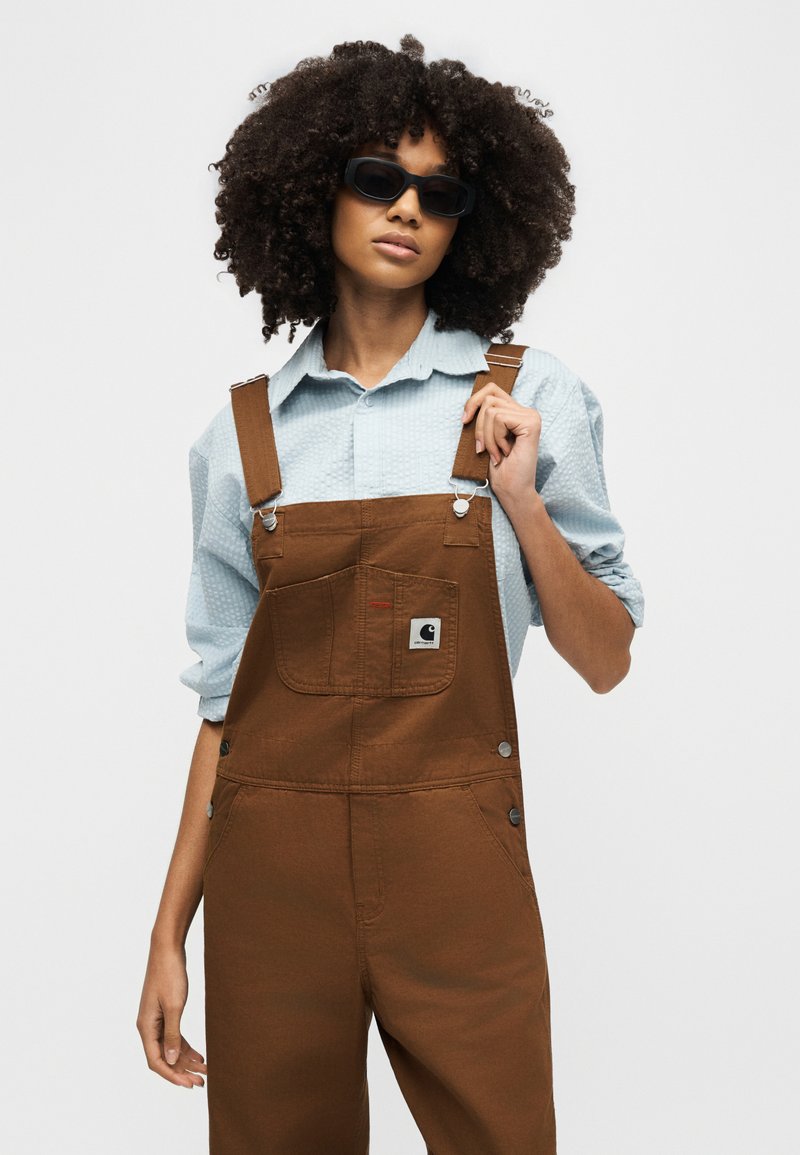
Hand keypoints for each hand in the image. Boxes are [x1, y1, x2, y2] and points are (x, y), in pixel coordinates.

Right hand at [137, 940, 206, 1087]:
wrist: (167, 949)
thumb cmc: (169, 974)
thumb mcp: (174, 1006)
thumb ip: (172, 1034)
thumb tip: (169, 1060)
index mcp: (146, 1027)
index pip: (156, 1061)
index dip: (171, 1075)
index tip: (188, 1085)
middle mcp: (148, 1026)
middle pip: (163, 1058)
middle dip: (181, 1071)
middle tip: (201, 1082)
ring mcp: (156, 1020)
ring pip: (170, 1048)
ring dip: (185, 1060)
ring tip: (204, 1071)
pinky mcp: (165, 1012)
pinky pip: (174, 1036)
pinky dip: (185, 1046)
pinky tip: (199, 1055)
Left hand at [462, 381, 541, 505]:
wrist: (511, 490)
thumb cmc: (498, 468)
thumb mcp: (485, 437)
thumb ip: (483, 417)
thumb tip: (470, 402)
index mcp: (515, 412)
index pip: (490, 389)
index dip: (473, 401)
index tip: (464, 421)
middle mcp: (526, 411)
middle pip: (488, 398)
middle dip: (479, 426)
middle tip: (483, 448)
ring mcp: (531, 416)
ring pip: (492, 410)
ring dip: (487, 436)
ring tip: (497, 453)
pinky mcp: (531, 423)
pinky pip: (499, 419)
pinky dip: (495, 438)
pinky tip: (505, 452)